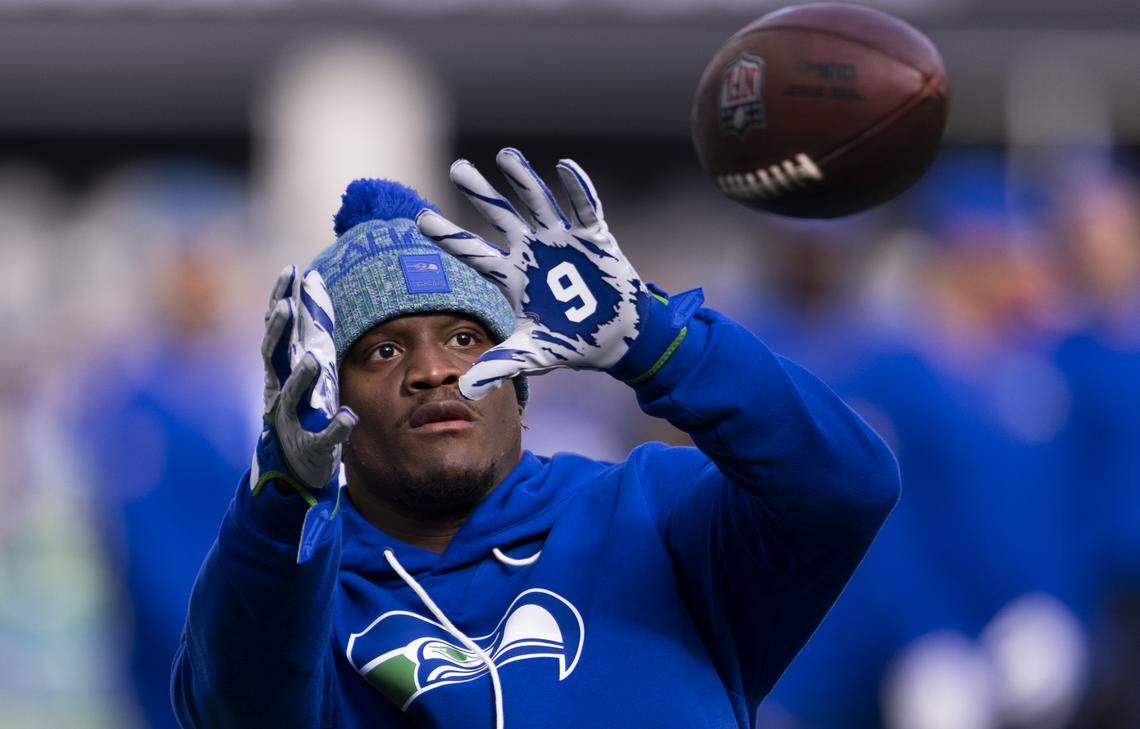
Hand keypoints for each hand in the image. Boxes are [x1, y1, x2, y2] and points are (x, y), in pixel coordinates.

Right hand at [251, 265, 356, 497]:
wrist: (294, 466)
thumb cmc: (303, 408)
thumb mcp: (306, 365)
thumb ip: (308, 329)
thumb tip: (314, 282)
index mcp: (281, 369)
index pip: (278, 329)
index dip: (280, 300)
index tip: (289, 271)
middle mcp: (280, 391)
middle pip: (274, 356)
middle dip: (279, 331)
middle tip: (286, 305)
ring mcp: (292, 420)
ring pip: (291, 397)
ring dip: (301, 378)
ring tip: (313, 360)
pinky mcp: (311, 446)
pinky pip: (323, 437)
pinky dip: (335, 427)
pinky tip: (348, 417)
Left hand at [416, 148, 653, 399]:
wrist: (615, 338)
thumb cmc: (569, 342)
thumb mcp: (533, 354)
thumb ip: (501, 364)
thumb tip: (464, 390)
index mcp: (512, 275)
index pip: (473, 252)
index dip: (449, 236)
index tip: (420, 219)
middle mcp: (532, 251)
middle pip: (500, 215)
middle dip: (481, 192)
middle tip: (459, 168)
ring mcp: (562, 241)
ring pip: (538, 203)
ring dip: (524, 180)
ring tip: (506, 155)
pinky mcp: (594, 238)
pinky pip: (585, 209)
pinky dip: (577, 188)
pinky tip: (565, 166)